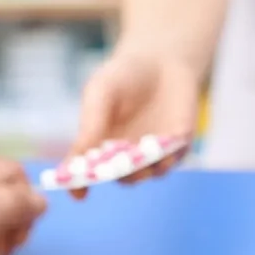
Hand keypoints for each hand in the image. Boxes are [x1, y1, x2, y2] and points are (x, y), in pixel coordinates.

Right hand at [71, 46, 199, 199]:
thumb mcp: (101, 93)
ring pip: (147, 174)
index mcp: (101, 145)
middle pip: (120, 177)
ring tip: (139, 158)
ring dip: (143, 170)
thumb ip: (91, 123)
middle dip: (117, 175)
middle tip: (115, 169)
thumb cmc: (124, 75)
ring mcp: (153, 154)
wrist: (163, 59)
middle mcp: (126, 155)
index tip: (78, 194)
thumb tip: (78, 157)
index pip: (87, 172)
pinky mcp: (177, 147)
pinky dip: (166, 159)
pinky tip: (162, 148)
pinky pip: (172, 161)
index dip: (80, 185)